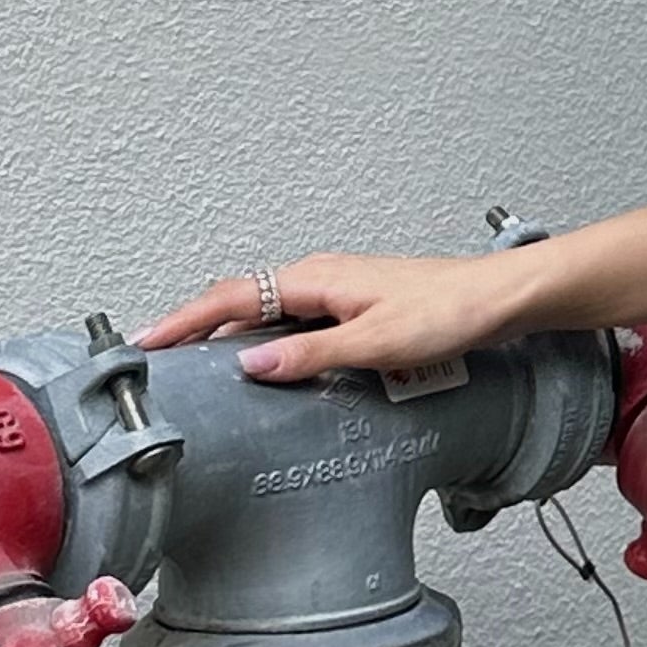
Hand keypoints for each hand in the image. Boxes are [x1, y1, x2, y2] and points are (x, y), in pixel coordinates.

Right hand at [133, 253, 531, 386]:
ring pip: (266, 312)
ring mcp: (337, 291)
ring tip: (194, 368)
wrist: (501, 299)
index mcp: (317, 278)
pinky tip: (263, 366)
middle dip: (194, 328)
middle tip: (157, 364)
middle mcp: (321, 278)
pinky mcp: (354, 307)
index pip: (231, 297)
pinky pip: (293, 322)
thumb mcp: (376, 343)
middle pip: (241, 301)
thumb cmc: (450, 313)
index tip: (145, 344)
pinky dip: (265, 340)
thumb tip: (249, 365)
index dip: (183, 321)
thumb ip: (311, 356)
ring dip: (228, 335)